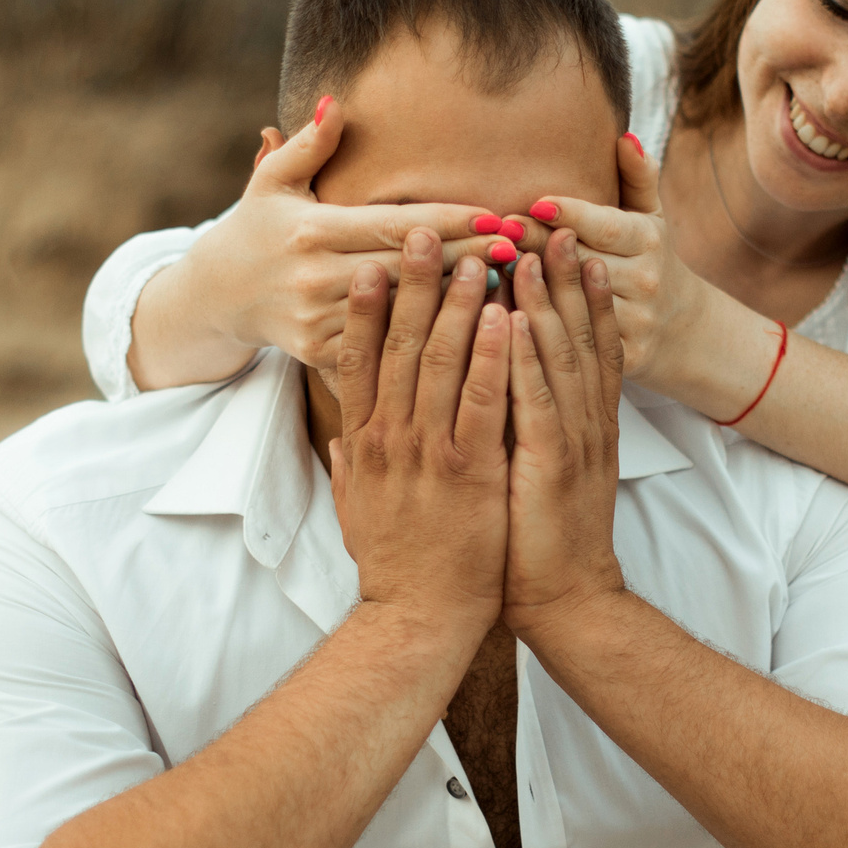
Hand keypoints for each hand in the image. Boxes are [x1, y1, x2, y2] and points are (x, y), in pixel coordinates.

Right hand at [138, 99, 519, 383]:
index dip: (447, 221)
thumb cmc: (255, 227)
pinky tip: (473, 328)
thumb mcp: (273, 179)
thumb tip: (337, 100)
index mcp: (310, 230)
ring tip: (514, 285)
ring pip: (403, 313)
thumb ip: (309, 143)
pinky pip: (386, 347)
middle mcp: (315, 278)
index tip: (496, 216)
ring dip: (458, 301)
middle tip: (524, 248)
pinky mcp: (322, 354)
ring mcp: (318, 321)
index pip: (393, 224)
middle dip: (469, 257)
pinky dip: (428, 337)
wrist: (214, 297)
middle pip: (409, 269)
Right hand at [331, 229, 512, 634]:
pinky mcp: (470, 471)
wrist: (419, 617)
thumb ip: (348, 463)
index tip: (372, 260)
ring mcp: (428, 452)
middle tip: (420, 230)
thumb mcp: (356, 508)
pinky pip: (484, 400)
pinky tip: (507, 318)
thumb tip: (340, 434)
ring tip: (475, 256)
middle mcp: (389, 438)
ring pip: (441, 361)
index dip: (366, 308)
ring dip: (459, 303)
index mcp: (362, 442)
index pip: (358, 359)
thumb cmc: (397, 563)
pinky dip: (493, 355)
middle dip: (412, 283)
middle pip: (398, 345)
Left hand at [503, 230, 626, 639]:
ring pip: (558, 356)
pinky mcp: (551, 465)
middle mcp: (584, 422)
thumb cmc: (538, 540)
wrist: (567, 600)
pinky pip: (538, 401)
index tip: (566, 242)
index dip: (576, 290)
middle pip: (578, 334)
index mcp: (579, 422)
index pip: (584, 342)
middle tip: (554, 223)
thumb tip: (496, 388)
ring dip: (542, 300)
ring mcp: (573, 441)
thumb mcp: (534, 470)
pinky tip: (512, 320)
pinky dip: (525, 357)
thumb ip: (523, 426)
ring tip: (526, 250)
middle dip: (564, 277)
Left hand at [513, 132, 700, 384]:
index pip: (603, 225)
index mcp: (649, 240)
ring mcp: (634, 321)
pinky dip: (538, 331)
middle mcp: (645, 281)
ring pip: (573, 305)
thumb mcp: (652, 215)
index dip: (568, 215)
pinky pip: (573, 342)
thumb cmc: (649, 258)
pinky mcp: (621, 358)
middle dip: (537, 248)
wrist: (682, 329)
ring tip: (490, 271)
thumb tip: (623, 135)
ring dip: (531, 289)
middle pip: (581, 262)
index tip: (534, 204)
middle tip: (496, 235)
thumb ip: (637, 175)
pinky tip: (504, 317)